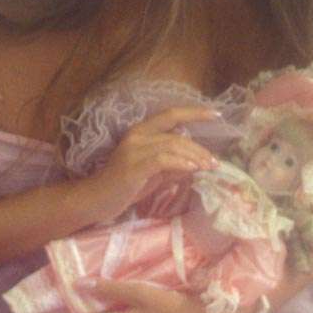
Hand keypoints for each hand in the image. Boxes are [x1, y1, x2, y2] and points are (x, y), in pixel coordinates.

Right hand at [79, 107, 221, 224]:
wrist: (96, 200)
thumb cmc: (124, 188)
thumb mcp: (154, 174)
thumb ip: (173, 166)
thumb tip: (197, 163)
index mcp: (141, 131)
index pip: (170, 115)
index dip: (194, 112)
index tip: (216, 114)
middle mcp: (137, 135)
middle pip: (176, 135)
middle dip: (200, 148)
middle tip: (215, 162)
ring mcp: (134, 149)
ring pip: (172, 145)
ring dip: (195, 156)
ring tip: (209, 167)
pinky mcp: (134, 165)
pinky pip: (163, 159)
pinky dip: (181, 163)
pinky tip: (193, 169)